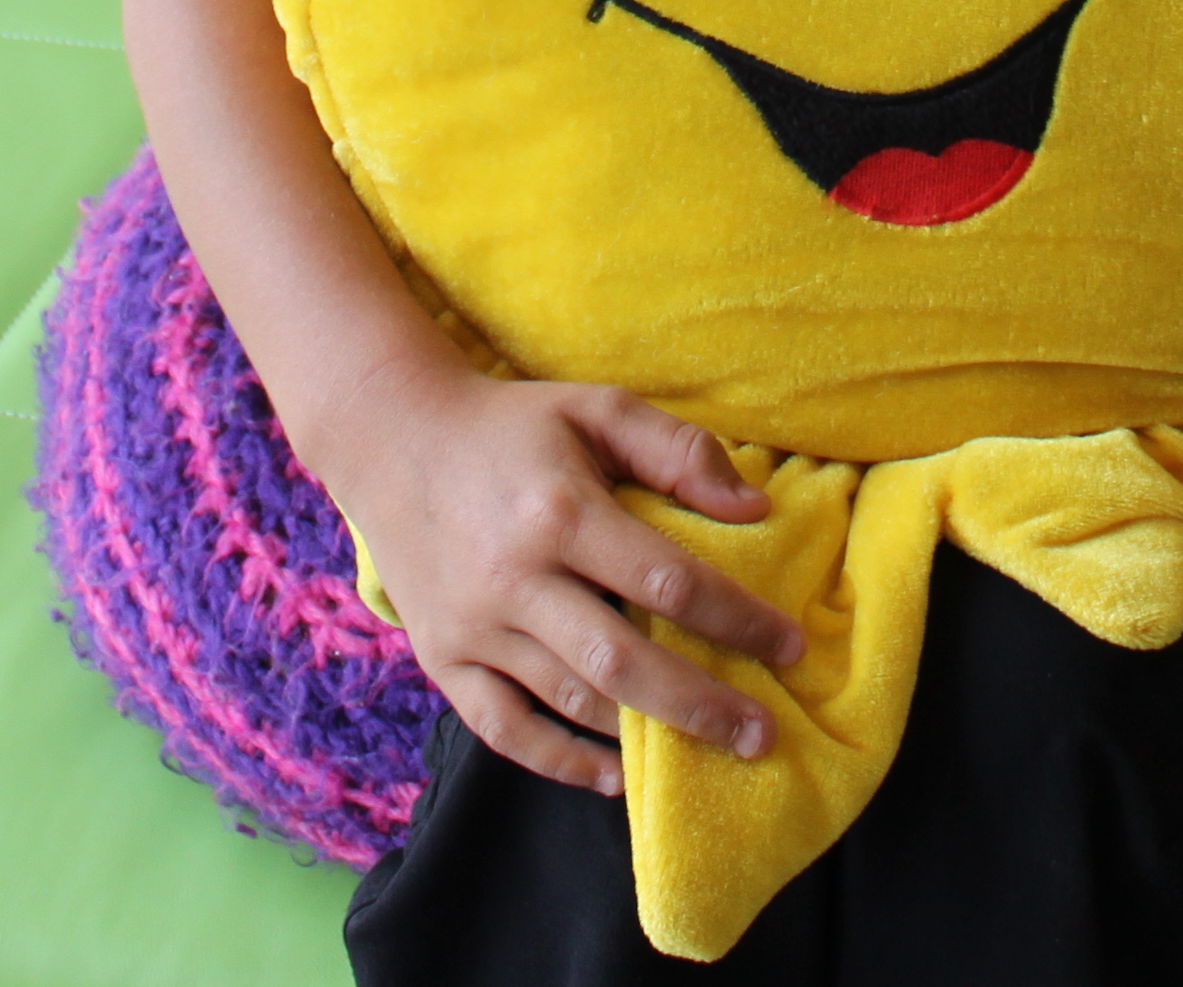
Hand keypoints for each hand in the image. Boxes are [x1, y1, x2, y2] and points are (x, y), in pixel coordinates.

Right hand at [316, 355, 803, 796]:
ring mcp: (473, 626)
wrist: (392, 438)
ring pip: (571, 700)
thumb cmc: (513, 424)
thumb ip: (678, 451)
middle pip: (623, 662)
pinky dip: (563, 761)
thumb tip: (755, 509)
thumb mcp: (597, 409)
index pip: (668, 580)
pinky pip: (506, 729)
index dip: (737, 619)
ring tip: (711, 749)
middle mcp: (515, 577)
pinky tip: (616, 774)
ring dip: (646, 735)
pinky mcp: (443, 657)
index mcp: (561, 511)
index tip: (790, 646)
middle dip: (703, 706)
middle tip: (764, 734)